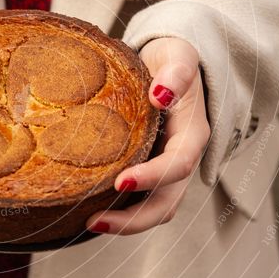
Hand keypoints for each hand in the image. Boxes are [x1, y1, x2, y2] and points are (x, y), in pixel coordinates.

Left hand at [86, 37, 210, 234]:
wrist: (168, 67)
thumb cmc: (171, 61)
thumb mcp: (178, 55)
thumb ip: (177, 71)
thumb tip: (161, 93)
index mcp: (191, 135)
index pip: (178, 164)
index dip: (152, 176)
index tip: (120, 181)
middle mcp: (181, 159)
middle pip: (167, 202)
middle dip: (134, 218)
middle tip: (95, 220)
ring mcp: (165, 170)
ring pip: (154, 208)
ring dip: (125, 222)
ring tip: (89, 222)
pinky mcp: (147, 172)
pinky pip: (137, 201)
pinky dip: (117, 211)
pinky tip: (87, 211)